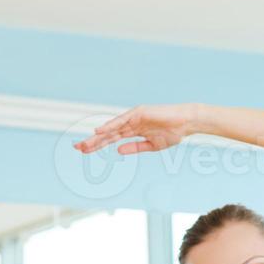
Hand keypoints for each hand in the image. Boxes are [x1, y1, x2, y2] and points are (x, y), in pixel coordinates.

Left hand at [74, 104, 200, 155]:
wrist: (186, 123)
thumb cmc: (172, 133)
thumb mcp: (151, 145)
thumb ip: (135, 147)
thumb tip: (118, 151)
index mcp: (133, 131)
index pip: (111, 139)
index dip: (97, 144)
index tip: (84, 151)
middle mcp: (130, 123)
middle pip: (108, 133)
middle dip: (93, 141)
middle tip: (77, 147)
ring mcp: (134, 117)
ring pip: (112, 128)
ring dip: (98, 136)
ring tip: (85, 143)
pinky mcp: (139, 112)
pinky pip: (122, 121)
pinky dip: (110, 125)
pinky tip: (100, 131)